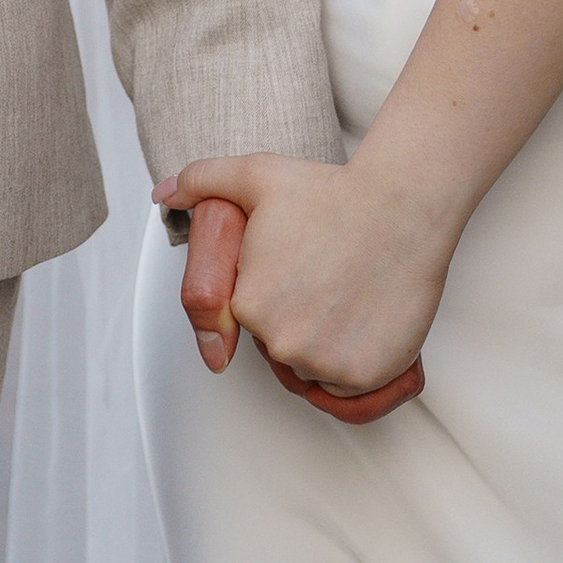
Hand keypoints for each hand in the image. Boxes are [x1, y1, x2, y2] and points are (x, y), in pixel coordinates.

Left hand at [161, 154, 438, 418]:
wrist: (400, 207)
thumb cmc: (331, 192)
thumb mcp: (256, 176)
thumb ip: (202, 181)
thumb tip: (162, 193)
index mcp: (247, 304)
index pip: (252, 319)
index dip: (278, 292)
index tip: (301, 270)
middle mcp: (279, 341)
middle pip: (283, 345)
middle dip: (302, 318)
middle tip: (329, 278)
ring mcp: (322, 362)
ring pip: (317, 368)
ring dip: (329, 343)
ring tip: (349, 294)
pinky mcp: (363, 376)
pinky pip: (351, 386)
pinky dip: (358, 361)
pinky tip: (367, 318)